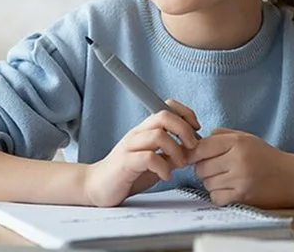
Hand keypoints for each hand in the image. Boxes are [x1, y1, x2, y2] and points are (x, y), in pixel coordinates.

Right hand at [82, 99, 200, 206]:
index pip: (167, 107)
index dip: (186, 114)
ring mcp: (130, 147)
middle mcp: (137, 133)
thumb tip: (195, 150)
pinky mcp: (125, 163)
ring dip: (176, 151)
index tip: (196, 131)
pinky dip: (163, 168)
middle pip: (164, 115)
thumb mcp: (156, 160)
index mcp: (146, 129)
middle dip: (185, 130)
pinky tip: (165, 176)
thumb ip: (172, 153)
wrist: (97, 186)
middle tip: (191, 147)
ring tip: (178, 165)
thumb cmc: (128, 173)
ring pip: (158, 135)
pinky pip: (149, 158)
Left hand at [187, 128, 293, 208]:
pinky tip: (231, 190)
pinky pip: (215, 197)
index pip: (201, 147)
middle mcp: (238, 159)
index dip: (191, 154)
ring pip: (207, 183)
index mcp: (237, 142)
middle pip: (201, 167)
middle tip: (217, 169)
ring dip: (212, 183)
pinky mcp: (243, 196)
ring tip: (228, 179)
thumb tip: (194, 141)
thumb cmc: (266, 157)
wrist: (293, 178)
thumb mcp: (246, 138)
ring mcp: (240, 179)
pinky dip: (219, 196)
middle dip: (204, 169)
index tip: (190, 158)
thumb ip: (221, 136)